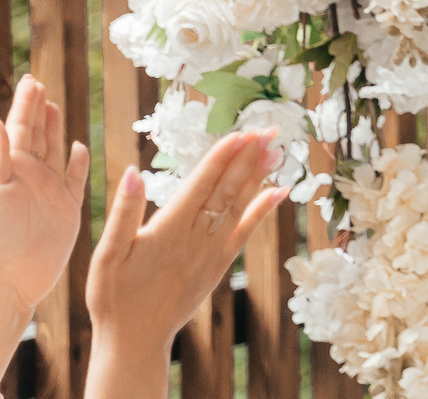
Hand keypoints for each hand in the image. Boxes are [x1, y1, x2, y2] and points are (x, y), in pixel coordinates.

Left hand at [0, 75, 87, 337]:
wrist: (7, 283)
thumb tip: (0, 122)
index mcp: (10, 169)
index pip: (18, 128)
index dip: (25, 104)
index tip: (31, 80)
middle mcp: (28, 177)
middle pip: (35, 134)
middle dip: (37, 110)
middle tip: (40, 85)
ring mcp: (47, 192)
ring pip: (53, 152)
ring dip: (55, 129)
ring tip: (55, 108)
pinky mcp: (65, 210)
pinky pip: (74, 179)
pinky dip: (77, 163)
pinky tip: (79, 149)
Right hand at [86, 133, 284, 363]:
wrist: (135, 340)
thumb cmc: (114, 296)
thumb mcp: (107, 254)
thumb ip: (123, 212)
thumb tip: (134, 171)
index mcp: (168, 229)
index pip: (201, 184)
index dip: (222, 157)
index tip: (241, 133)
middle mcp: (196, 237)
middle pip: (226, 189)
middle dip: (248, 158)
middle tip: (269, 129)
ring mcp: (211, 252)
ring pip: (239, 206)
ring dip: (258, 176)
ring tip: (275, 149)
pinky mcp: (218, 265)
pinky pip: (244, 233)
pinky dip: (262, 211)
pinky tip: (277, 192)